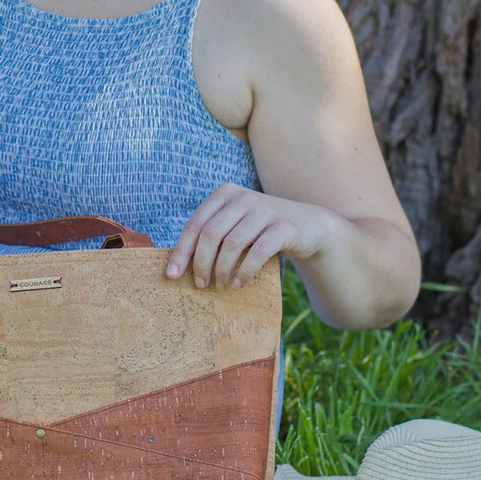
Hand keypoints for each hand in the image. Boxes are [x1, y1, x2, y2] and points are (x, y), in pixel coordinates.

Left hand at [166, 183, 330, 288]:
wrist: (308, 226)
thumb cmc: (259, 231)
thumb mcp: (233, 225)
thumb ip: (210, 235)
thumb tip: (177, 265)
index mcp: (224, 194)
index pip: (194, 224)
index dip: (181, 251)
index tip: (172, 276)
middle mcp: (243, 197)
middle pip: (210, 234)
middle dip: (201, 263)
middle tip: (201, 284)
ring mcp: (265, 210)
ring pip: (232, 244)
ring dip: (222, 270)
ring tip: (221, 286)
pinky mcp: (284, 226)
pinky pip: (258, 252)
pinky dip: (244, 272)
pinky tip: (239, 283)